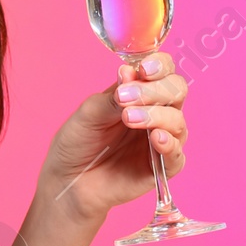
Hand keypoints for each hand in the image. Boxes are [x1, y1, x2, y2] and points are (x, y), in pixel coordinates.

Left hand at [35, 51, 189, 224]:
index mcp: (138, 92)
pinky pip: (177, 155)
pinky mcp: (162, 167)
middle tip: (126, 97)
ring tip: (129, 118)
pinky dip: (170, 144)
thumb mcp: (89, 113)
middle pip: (176, 91)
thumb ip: (113, 96)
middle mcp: (155, 112)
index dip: (159, 65)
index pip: (162, 70)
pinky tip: (157, 138)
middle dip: (156, 90)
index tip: (144, 68)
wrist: (68, 180)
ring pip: (177, 121)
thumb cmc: (78, 142)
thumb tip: (129, 72)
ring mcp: (160, 139)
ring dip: (156, 116)